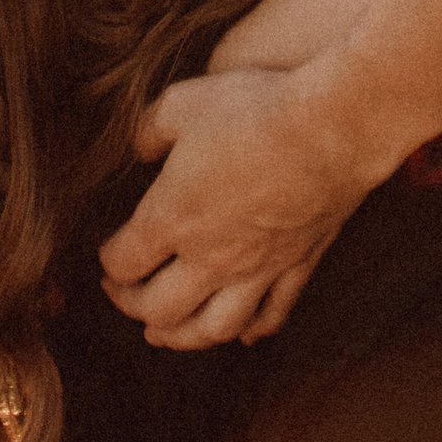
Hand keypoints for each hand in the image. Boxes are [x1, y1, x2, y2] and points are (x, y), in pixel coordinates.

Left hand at [99, 0, 418, 347]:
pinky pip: (273, 314)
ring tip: (167, 334)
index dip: (109, 262)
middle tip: (124, 294)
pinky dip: (254, 330)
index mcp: (172, 218)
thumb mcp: (181, 103)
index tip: (108, 251)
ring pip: (213, 328)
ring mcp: (258, 269)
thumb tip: (139, 149)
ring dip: (183, 337)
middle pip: (159, 309)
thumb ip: (149, 131)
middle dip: (132, 307)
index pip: (125, 262)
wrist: (333, 127)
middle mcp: (210, 258)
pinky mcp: (299, 266)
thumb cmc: (254, 109)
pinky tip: (245, 334)